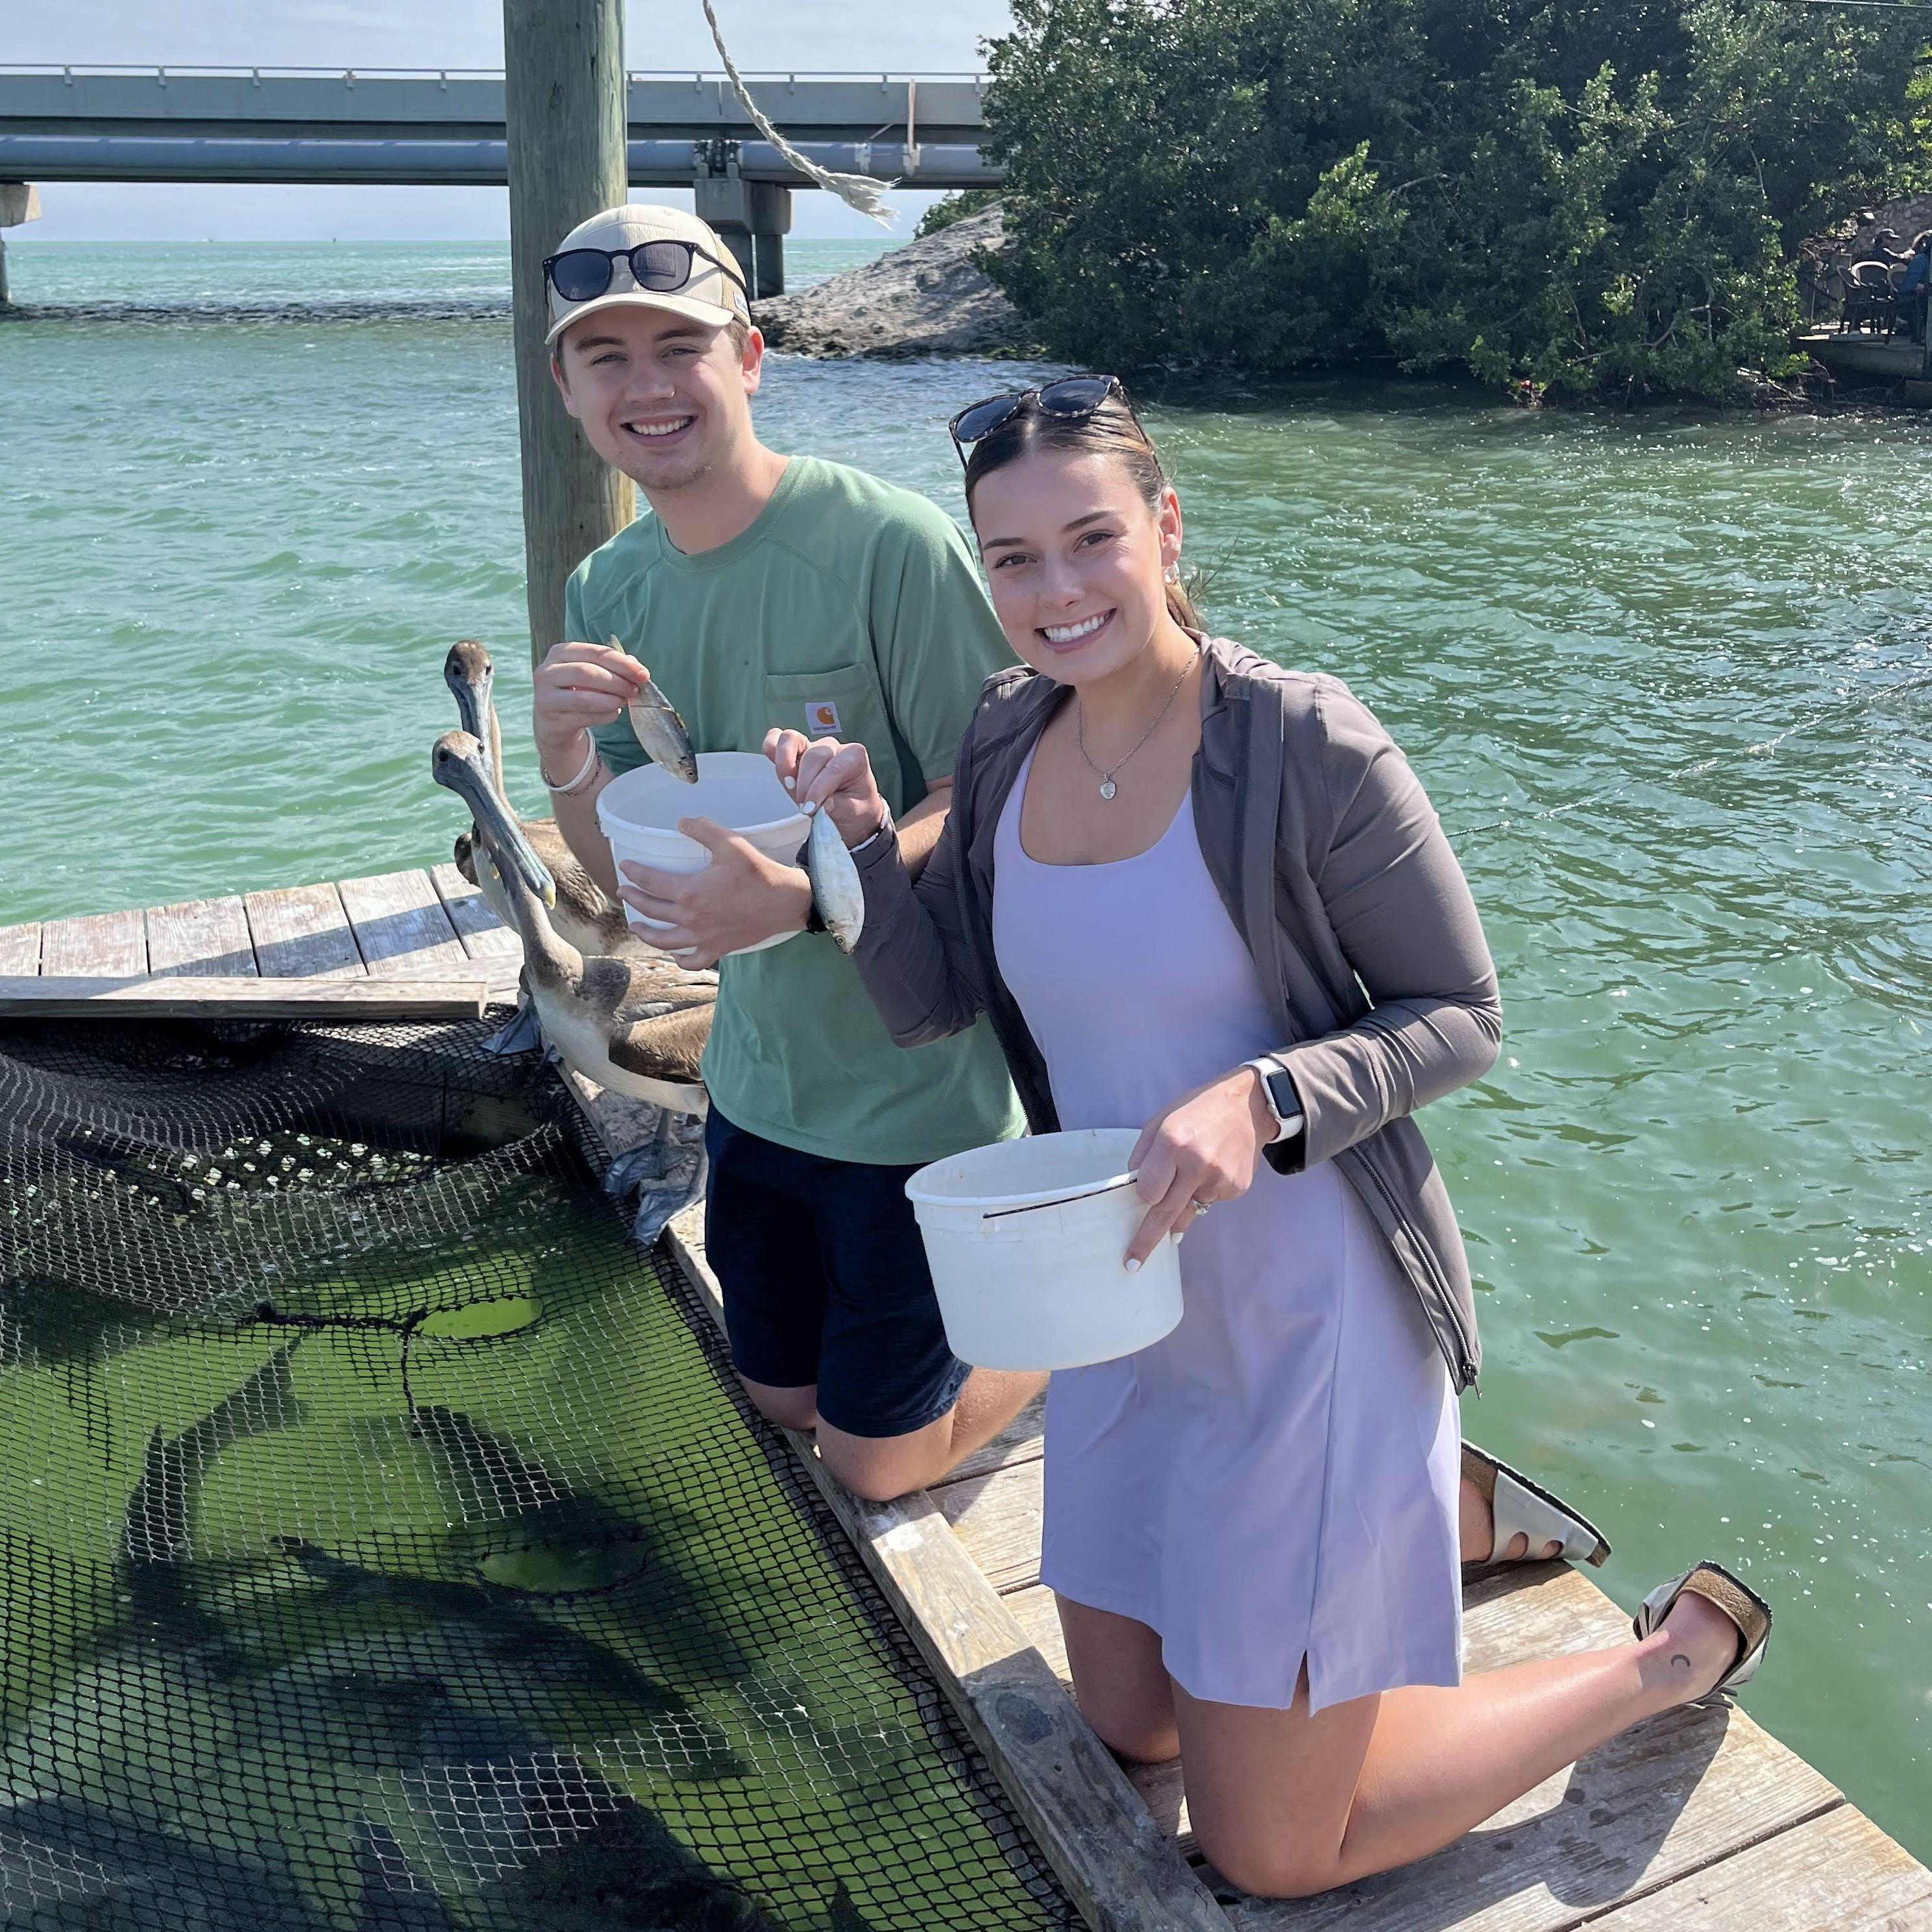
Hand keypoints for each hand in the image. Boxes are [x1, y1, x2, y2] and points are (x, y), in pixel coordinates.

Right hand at [532, 639, 648, 772]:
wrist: (553, 722)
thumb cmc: (576, 691)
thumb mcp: (591, 674)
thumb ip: (613, 667)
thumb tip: (636, 666)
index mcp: (560, 653)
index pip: (595, 652)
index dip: (622, 663)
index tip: (643, 674)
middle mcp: (547, 672)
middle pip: (587, 672)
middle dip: (617, 681)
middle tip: (635, 690)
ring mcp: (545, 697)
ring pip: (584, 698)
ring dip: (611, 700)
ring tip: (625, 701)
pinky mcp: (551, 719)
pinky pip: (584, 717)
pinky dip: (604, 715)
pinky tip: (614, 713)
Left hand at [617, 818, 812, 968]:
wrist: (784, 902)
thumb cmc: (758, 873)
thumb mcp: (731, 844)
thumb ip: (703, 830)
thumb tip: (681, 822)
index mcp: (689, 892)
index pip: (650, 882)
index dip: (634, 873)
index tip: (625, 867)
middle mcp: (690, 918)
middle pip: (651, 911)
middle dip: (633, 900)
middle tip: (624, 892)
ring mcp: (703, 937)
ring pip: (664, 940)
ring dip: (646, 933)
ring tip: (636, 926)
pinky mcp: (718, 949)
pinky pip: (692, 960)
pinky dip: (679, 959)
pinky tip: (674, 954)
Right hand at [763, 729, 887, 846]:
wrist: (852, 811)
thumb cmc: (856, 808)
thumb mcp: (855, 812)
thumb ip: (840, 807)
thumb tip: (824, 802)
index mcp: (854, 756)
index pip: (833, 768)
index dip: (818, 790)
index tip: (811, 809)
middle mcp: (833, 746)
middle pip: (813, 756)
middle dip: (805, 784)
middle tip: (805, 807)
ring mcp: (812, 746)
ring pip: (792, 740)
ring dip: (786, 764)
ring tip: (790, 786)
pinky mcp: (795, 752)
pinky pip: (777, 740)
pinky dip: (772, 749)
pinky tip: (777, 769)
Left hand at [1123, 1066, 1276, 1268]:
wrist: (1249, 1106)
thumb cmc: (1197, 1111)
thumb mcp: (1160, 1121)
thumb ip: (1144, 1155)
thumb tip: (1133, 1189)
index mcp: (1173, 1143)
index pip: (1148, 1191)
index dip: (1144, 1195)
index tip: (1141, 1200)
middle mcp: (1197, 1164)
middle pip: (1166, 1214)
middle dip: (1147, 1241)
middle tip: (1132, 1263)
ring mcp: (1220, 1179)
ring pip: (1190, 1209)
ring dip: (1184, 1201)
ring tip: (1195, 1171)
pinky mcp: (1236, 1188)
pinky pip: (1210, 1201)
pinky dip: (1205, 1191)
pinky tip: (1213, 1167)